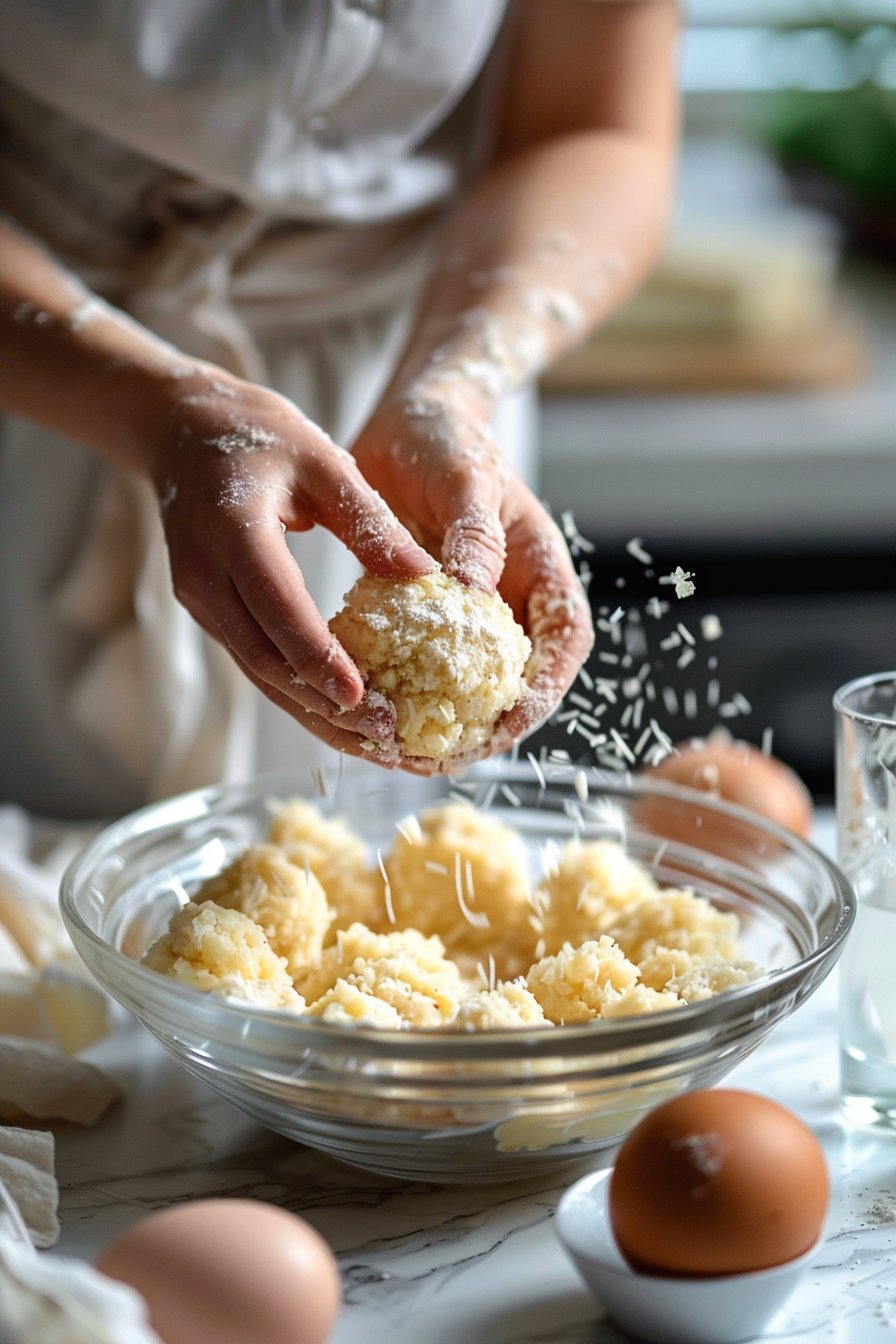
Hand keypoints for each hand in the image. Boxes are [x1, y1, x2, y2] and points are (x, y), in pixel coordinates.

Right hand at [143, 367, 432, 760]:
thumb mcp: (322, 460)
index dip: (318, 658)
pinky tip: (344, 717)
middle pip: (266, 661)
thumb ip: (370, 520)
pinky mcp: (212, 613)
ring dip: (315, 716)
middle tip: (387, 736)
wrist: (180, 429)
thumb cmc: (257, 436)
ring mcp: (203, 602)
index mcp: (234, 532)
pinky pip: (257, 663)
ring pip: (260, 675)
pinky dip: (299, 695)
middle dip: (326, 707)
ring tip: (375, 745)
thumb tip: (425, 575)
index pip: (276, 609)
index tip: (362, 697)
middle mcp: (207, 579)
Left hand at [353, 385, 593, 771]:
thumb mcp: (466, 477)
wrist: (407, 422)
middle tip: (436, 758)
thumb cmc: (448, 438)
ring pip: (464, 686)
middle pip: (513, 684)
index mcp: (541, 574)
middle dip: (481, 729)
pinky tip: (364, 708)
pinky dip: (398, 690)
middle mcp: (510, 604)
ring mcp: (470, 617)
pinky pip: (418, 665)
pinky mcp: (427, 619)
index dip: (538, 695)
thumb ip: (474, 531)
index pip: (560, 648)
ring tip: (397, 751)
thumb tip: (475, 590)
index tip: (502, 726)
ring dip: (436, 722)